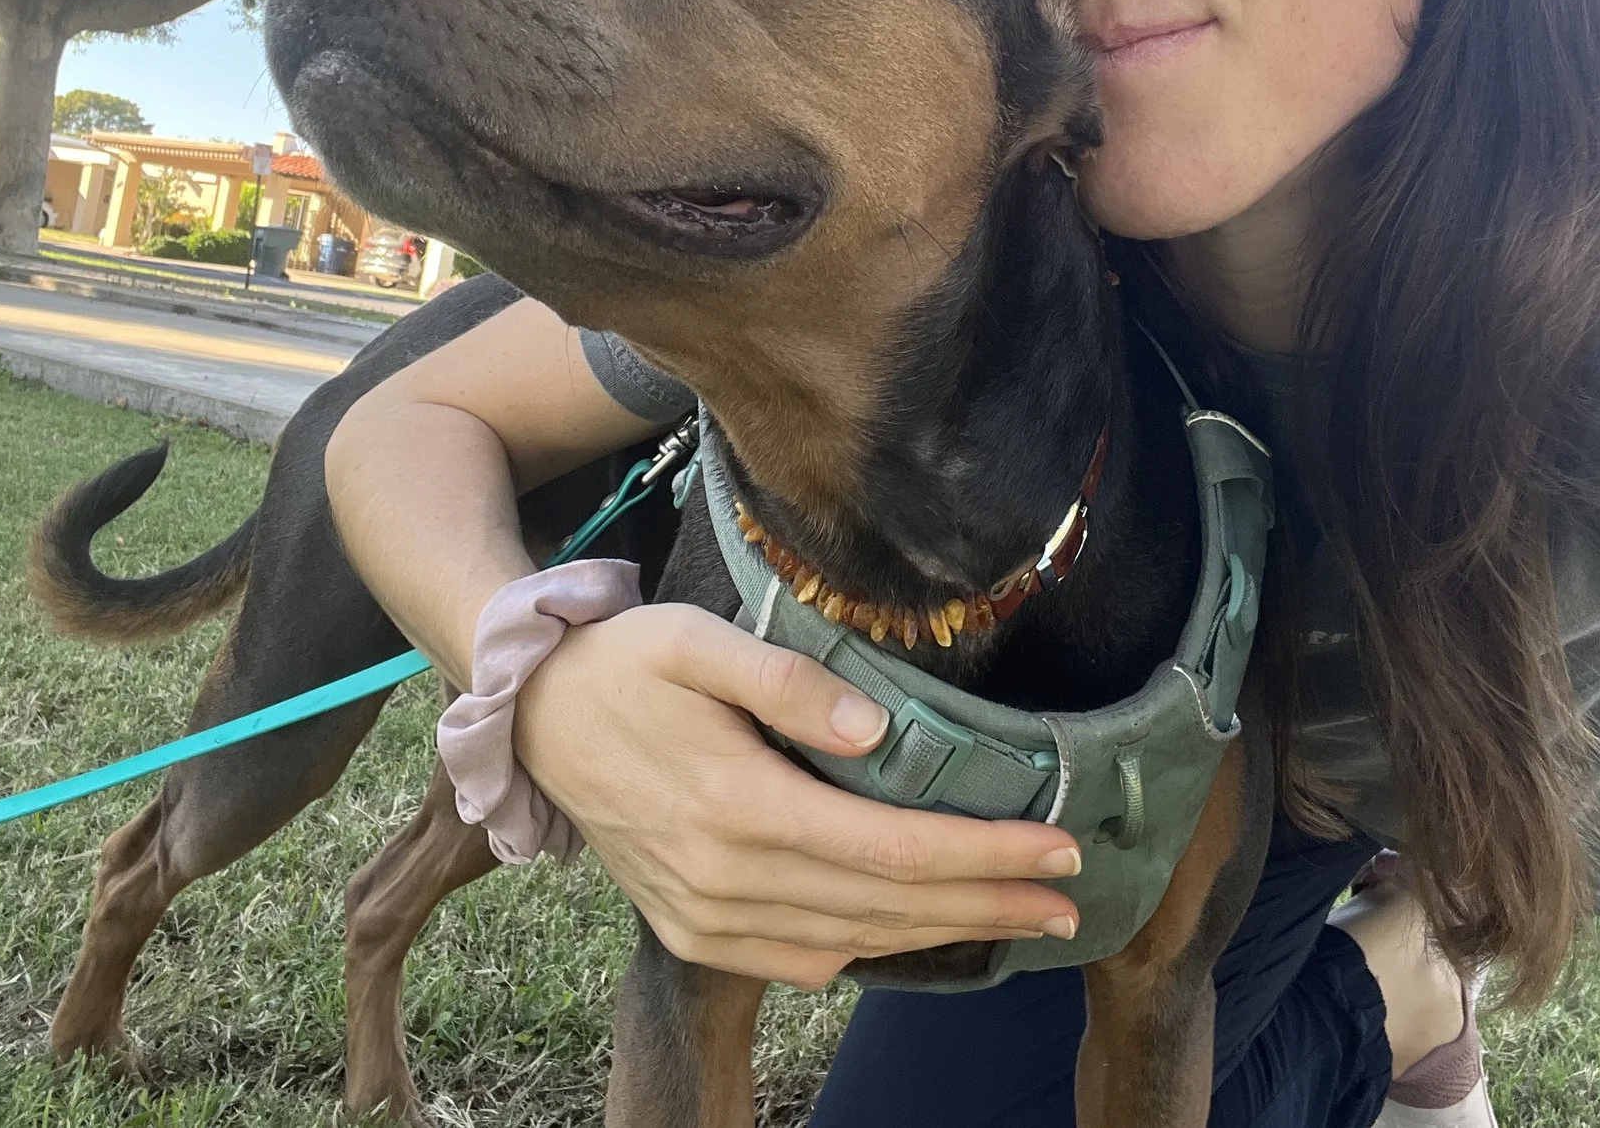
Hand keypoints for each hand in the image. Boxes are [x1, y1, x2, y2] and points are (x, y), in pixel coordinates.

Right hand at [513, 603, 1083, 987]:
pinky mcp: (692, 930)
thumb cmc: (622, 665)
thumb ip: (786, 680)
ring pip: (852, 939)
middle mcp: (727, 878)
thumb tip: (876, 728)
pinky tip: (917, 927)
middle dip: (988, 903)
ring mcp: (707, 916)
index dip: (983, 856)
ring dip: (943, 933)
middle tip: (1071, 900)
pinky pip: (801, 958)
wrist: (529, 720)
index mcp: (738, 806)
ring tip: (1019, 918)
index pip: (890, 846)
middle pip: (888, 904)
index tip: (1061, 851)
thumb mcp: (694, 640)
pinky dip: (871, 947)